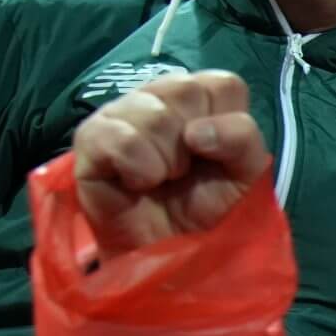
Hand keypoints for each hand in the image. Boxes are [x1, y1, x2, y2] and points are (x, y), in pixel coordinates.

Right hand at [71, 71, 270, 253]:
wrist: (170, 252)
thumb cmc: (207, 208)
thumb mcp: (244, 173)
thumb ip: (242, 138)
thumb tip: (197, 131)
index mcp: (200, 98)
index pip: (221, 83)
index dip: (224, 122)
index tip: (215, 154)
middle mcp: (159, 96)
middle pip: (185, 89)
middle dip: (193, 142)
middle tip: (184, 171)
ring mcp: (121, 112)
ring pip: (153, 114)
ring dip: (167, 159)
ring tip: (160, 179)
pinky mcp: (90, 138)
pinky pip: (119, 138)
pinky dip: (138, 167)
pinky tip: (136, 183)